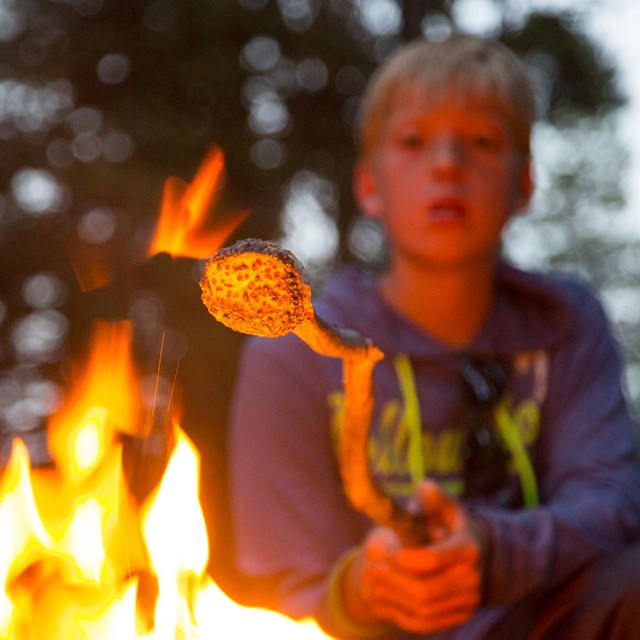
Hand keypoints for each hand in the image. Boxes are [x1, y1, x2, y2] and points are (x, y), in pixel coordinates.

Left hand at [343, 480, 483, 634]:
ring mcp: (468, 601)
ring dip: (393, 597)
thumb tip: (425, 488)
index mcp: (469, 547)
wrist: (471, 547)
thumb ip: (431, 495)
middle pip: (425, 590)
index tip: (386, 552)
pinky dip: (400, 614)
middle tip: (372, 568)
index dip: (404, 558)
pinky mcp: (459, 615)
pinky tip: (383, 598)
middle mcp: (474, 578)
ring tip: (374, 581)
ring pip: (424, 610)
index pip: (432, 559)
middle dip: (394, 580)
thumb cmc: (448, 519)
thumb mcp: (441, 502)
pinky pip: (426, 624)